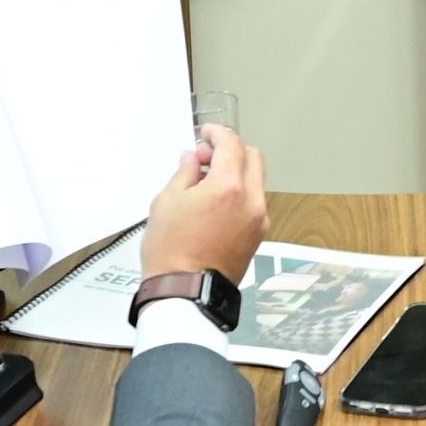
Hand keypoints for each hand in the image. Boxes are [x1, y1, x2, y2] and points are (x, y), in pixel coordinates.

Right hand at [143, 124, 267, 288]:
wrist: (185, 292)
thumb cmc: (171, 254)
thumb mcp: (166, 202)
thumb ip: (184, 173)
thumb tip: (192, 160)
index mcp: (229, 188)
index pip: (231, 144)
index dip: (217, 133)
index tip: (207, 134)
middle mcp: (251, 202)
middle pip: (252, 157)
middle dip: (231, 150)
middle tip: (205, 157)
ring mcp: (258, 220)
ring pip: (256, 180)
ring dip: (236, 172)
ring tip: (205, 182)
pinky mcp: (258, 236)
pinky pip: (253, 202)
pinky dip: (240, 193)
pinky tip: (216, 202)